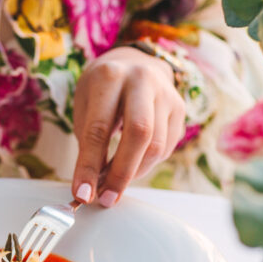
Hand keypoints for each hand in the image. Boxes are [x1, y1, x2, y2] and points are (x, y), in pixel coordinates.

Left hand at [71, 46, 185, 205]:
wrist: (135, 63)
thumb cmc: (102, 89)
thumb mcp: (85, 106)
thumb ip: (88, 143)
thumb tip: (90, 188)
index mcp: (110, 76)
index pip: (99, 129)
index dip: (89, 166)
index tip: (83, 194)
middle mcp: (142, 80)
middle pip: (139, 134)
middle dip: (121, 173)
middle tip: (106, 198)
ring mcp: (166, 94)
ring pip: (156, 146)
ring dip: (134, 173)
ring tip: (114, 184)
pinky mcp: (180, 109)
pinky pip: (166, 148)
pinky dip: (146, 165)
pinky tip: (132, 165)